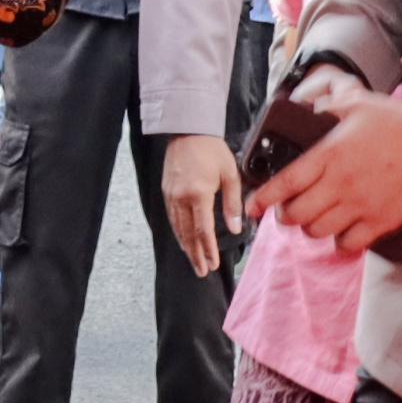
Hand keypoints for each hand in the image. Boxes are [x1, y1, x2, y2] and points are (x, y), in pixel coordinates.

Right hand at [161, 132, 246, 276]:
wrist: (188, 130)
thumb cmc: (212, 150)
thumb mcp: (230, 175)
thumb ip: (233, 204)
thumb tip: (235, 228)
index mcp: (198, 194)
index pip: (203, 230)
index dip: (208, 250)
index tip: (213, 264)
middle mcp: (181, 198)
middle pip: (188, 234)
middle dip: (196, 254)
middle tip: (202, 271)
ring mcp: (171, 196)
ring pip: (177, 228)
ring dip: (186, 247)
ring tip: (194, 261)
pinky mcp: (166, 192)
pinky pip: (172, 218)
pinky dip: (178, 233)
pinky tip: (184, 240)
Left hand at [246, 75, 401, 252]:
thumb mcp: (360, 104)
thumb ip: (329, 105)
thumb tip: (308, 108)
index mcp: (331, 154)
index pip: (285, 183)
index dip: (262, 199)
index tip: (253, 206)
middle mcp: (341, 183)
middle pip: (296, 215)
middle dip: (286, 214)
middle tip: (289, 209)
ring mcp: (361, 206)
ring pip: (317, 231)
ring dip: (311, 227)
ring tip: (316, 217)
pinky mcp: (380, 222)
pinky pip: (346, 244)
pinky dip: (339, 241)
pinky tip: (342, 228)